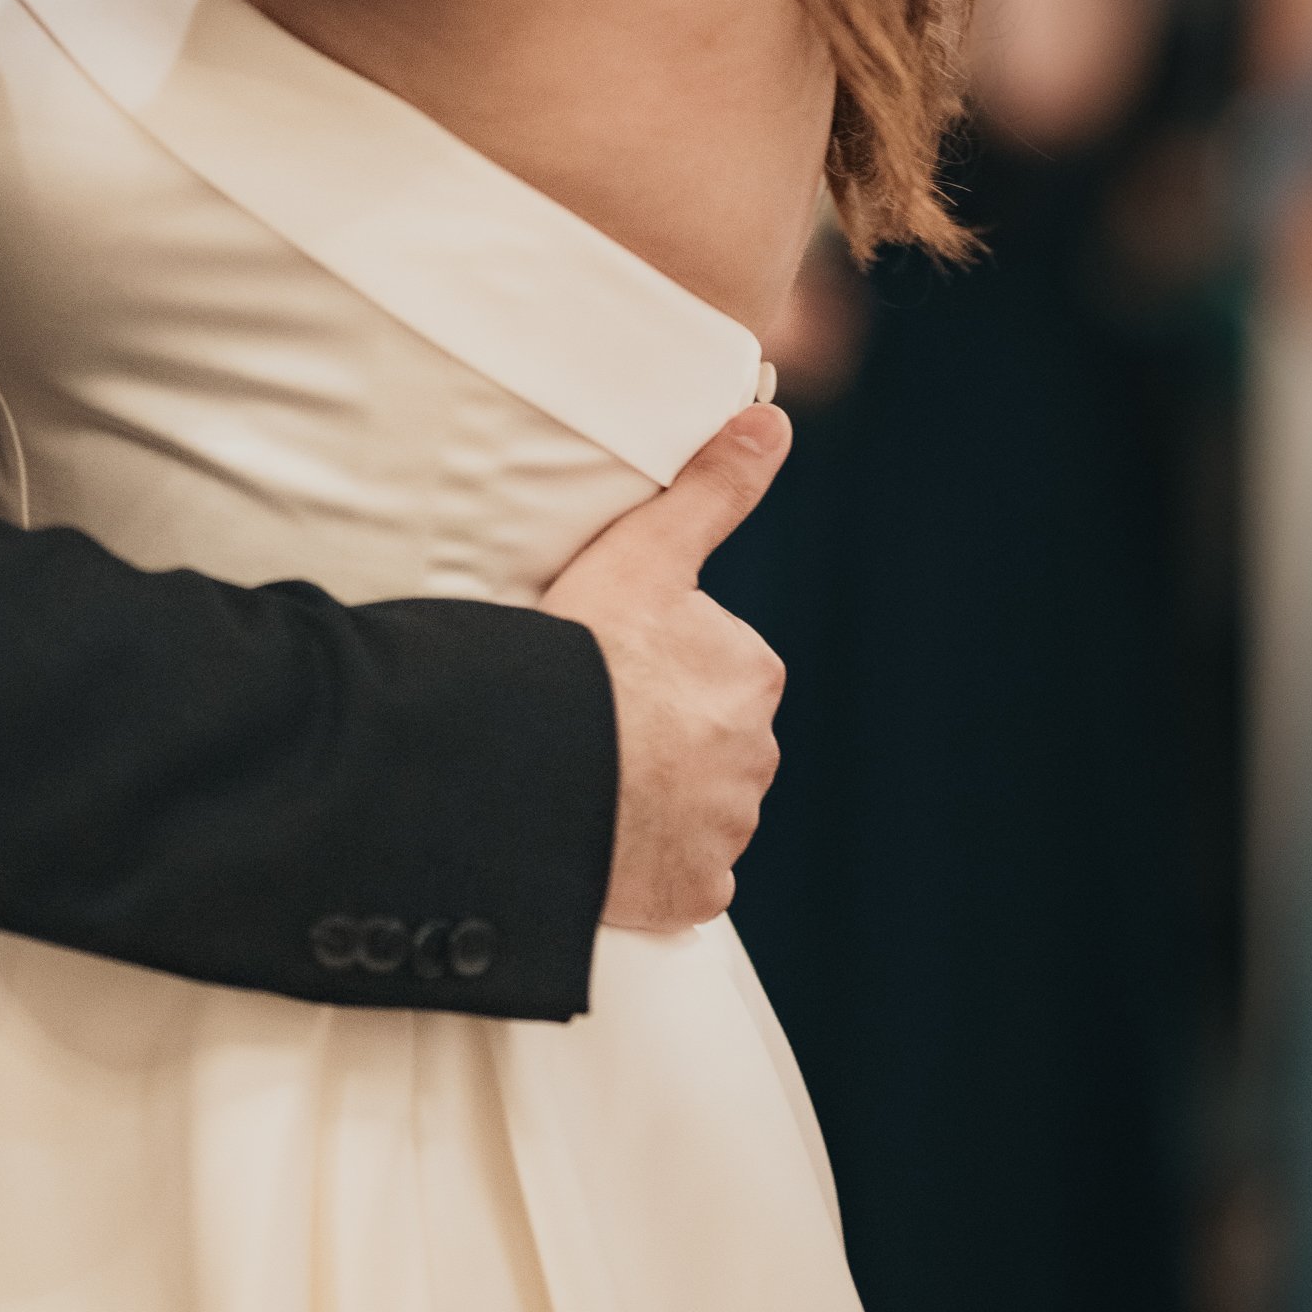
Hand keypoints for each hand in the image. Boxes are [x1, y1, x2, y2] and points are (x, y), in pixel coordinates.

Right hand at [543, 407, 790, 933]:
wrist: (539, 770)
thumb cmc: (585, 655)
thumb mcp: (643, 553)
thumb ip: (710, 488)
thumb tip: (772, 418)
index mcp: (750, 673)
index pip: (713, 663)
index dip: (655, 662)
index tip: (606, 664)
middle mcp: (754, 757)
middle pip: (705, 738)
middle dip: (659, 734)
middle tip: (588, 722)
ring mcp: (724, 831)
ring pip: (693, 808)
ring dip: (652, 799)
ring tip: (584, 778)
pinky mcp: (692, 893)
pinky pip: (676, 876)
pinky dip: (647, 865)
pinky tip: (600, 841)